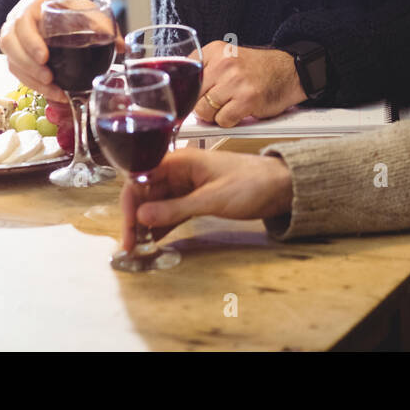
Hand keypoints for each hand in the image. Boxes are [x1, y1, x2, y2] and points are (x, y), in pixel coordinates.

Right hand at [0, 0, 123, 103]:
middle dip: (29, 66)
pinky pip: (18, 70)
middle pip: (10, 45)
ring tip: (54, 90)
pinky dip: (33, 84)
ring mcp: (13, 39)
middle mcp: (15, 22)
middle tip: (49, 78)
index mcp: (31, 6)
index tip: (44, 57)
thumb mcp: (82, 3)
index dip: (31, 42)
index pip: (22, 23)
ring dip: (31, 79)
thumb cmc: (66, 1)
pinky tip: (52, 92)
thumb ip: (100, 22)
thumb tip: (121, 46)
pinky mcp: (16, 54)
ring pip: (12, 61)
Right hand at [121, 148, 293, 250]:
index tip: (128, 228)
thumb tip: (141, 216)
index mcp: (179, 160)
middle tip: (131, 246)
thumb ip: (176, 208)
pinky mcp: (195, 199)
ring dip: (145, 224)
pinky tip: (153, 241)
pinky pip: (170, 212)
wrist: (282, 186)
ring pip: (155, 204)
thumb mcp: (212, 199)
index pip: (140, 177)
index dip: (129, 202)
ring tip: (138, 249)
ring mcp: (186, 186)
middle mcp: (178, 171)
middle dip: (134, 218)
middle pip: (144, 193)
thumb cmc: (251, 183)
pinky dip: (161, 226)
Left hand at [193, 43, 306, 126]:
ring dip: (215, 114)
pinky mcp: (247, 99)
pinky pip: (223, 120)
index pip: (184, 75)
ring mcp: (236, 81)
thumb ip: (205, 70)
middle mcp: (224, 62)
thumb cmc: (258, 69)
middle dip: (201, 105)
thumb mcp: (228, 57)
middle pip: (192, 96)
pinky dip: (230, 121)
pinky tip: (240, 111)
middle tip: (216, 103)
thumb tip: (180, 95)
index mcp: (215, 50)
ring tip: (230, 105)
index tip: (194, 97)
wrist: (290, 71)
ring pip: (204, 111)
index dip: (188, 92)